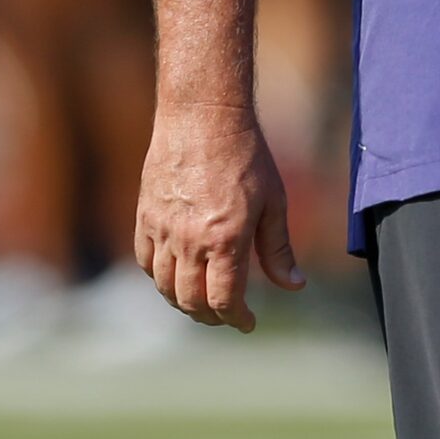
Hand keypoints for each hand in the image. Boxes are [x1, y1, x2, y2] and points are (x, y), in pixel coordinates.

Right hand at [134, 101, 303, 331]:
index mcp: (226, 239)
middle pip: (191, 301)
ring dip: (183, 302)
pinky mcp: (144, 216)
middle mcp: (190, 241)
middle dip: (211, 317)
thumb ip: (279, 249)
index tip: (248, 323)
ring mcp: (162, 229)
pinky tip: (176, 274)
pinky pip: (146, 261)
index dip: (236, 320)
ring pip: (164, 287)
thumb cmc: (247, 156)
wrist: (203, 116)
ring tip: (202, 301)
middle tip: (226, 315)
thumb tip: (295, 286)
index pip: (224, 300)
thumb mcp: (274, 202)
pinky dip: (160, 277)